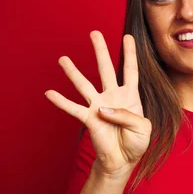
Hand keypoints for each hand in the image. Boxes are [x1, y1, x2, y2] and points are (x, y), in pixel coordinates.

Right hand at [45, 31, 151, 179]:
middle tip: (94, 33)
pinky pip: (73, 108)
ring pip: (85, 85)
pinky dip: (61, 101)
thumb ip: (127, 116)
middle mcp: (112, 97)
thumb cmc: (135, 143)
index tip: (128, 36)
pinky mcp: (89, 119)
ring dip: (74, 72)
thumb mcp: (143, 128)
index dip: (130, 53)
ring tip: (62, 59)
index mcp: (130, 96)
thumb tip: (102, 109)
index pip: (130, 70)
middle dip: (101, 51)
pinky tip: (49, 93)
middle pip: (106, 69)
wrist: (123, 160)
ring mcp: (99, 106)